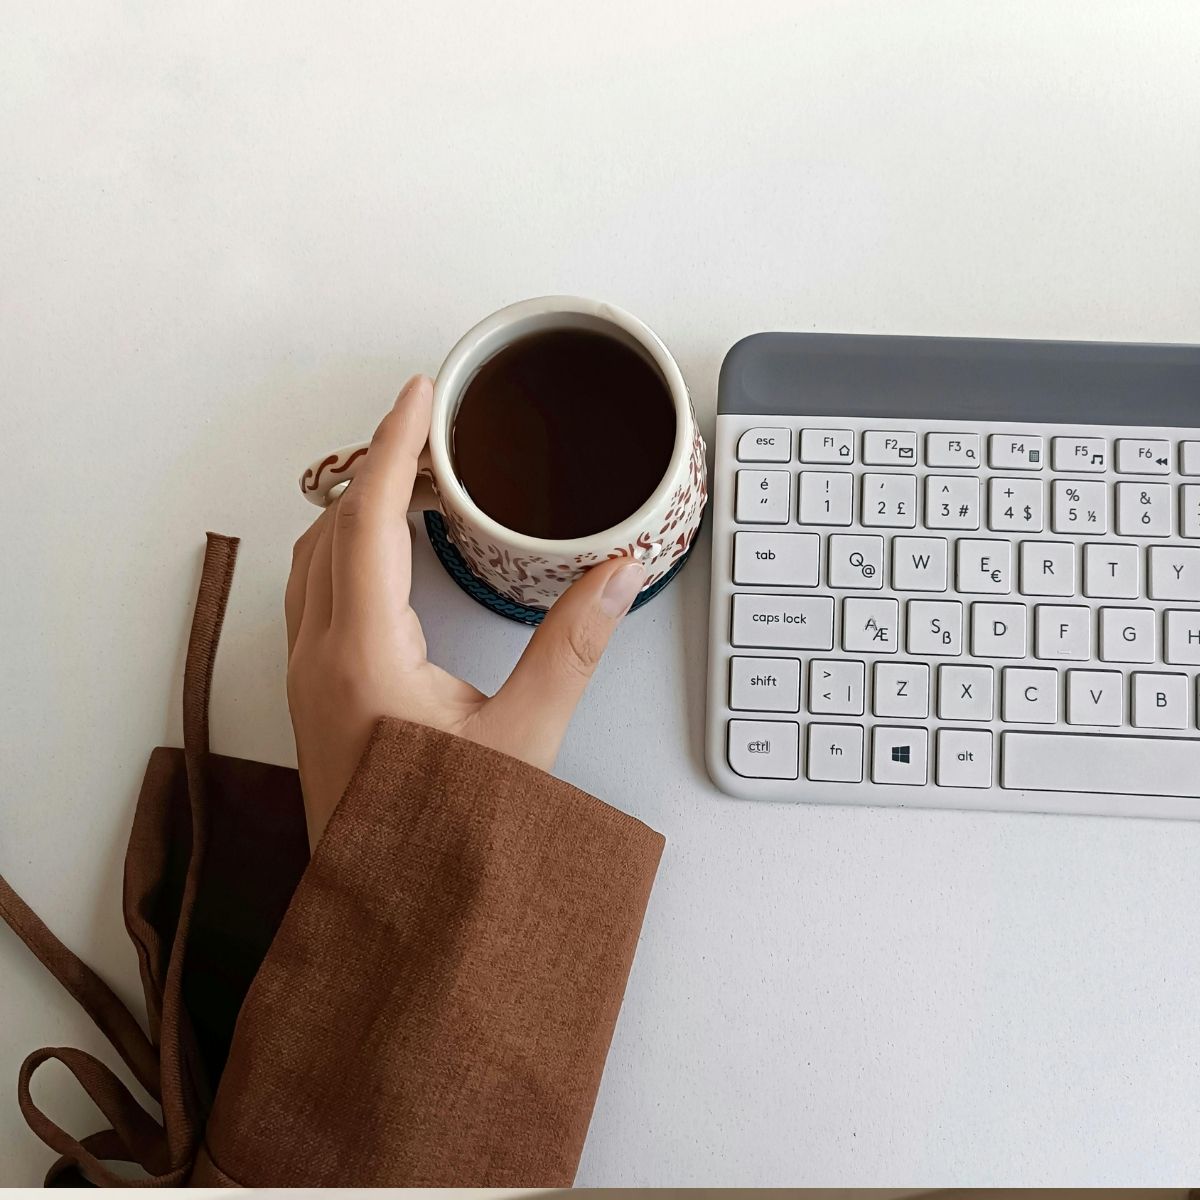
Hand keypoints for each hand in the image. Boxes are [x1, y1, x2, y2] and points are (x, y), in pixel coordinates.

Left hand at [285, 374, 645, 847]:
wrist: (393, 921)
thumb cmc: (446, 839)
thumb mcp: (524, 741)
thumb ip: (572, 648)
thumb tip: (615, 571)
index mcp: (363, 656)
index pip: (369, 520)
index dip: (395, 446)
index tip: (421, 394)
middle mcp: (319, 657)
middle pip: (334, 526)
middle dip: (382, 467)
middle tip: (438, 435)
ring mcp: (306, 678)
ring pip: (316, 559)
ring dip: (359, 508)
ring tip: (417, 483)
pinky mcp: (313, 696)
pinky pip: (316, 592)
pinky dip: (348, 549)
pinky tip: (392, 559)